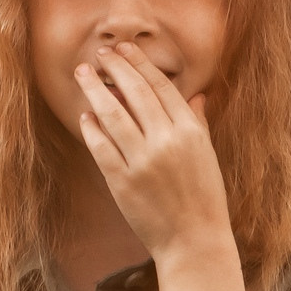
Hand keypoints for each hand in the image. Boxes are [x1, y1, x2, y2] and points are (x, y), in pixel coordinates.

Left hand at [73, 42, 234, 266]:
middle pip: (135, 93)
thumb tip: (196, 95)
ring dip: (95, 90)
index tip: (124, 49)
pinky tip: (86, 115)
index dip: (140, 64)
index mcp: (190, 131)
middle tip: (101, 53)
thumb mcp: (206, 155)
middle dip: (115, 68)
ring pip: (113, 114)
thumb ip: (198, 122)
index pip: (161, 87)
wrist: (193, 241)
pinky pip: (101, 146)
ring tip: (83, 74)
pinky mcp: (122, 181)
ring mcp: (143, 161)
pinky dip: (92, 127)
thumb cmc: (204, 198)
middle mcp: (166, 141)